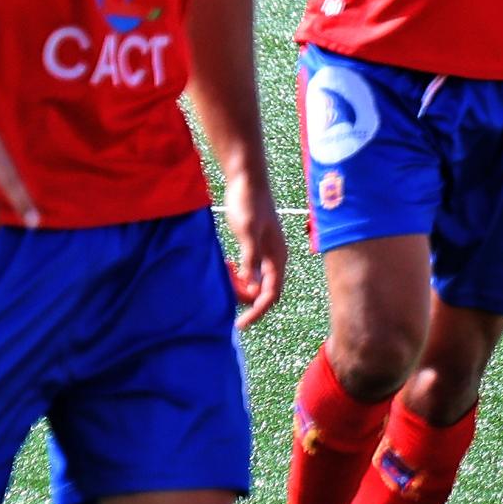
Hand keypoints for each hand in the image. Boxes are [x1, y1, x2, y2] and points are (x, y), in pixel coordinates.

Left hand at [219, 167, 287, 327]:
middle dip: (247, 300)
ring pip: (256, 282)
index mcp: (278, 257)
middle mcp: (275, 258)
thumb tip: (250, 286)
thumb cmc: (248, 203)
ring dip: (241, 288)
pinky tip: (227, 269)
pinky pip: (250, 270)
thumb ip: (250, 258)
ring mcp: (266, 253)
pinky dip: (239, 276)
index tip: (240, 324)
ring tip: (225, 281)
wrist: (247, 179)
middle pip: (265, 291)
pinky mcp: (256, 246)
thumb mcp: (247, 231)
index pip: (271, 294)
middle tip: (225, 301)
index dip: (257, 312)